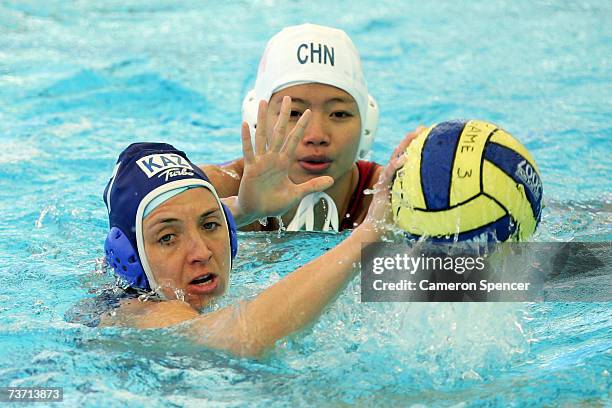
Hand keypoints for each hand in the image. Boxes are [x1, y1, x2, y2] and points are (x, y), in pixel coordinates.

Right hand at [235, 96, 333, 222]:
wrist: (256, 212)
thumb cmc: (274, 203)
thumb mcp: (297, 194)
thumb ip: (312, 186)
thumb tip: (332, 180)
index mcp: (283, 163)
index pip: (295, 140)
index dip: (301, 126)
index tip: (309, 112)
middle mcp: (273, 158)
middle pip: (279, 132)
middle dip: (284, 115)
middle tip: (287, 97)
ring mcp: (261, 162)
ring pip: (262, 136)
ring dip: (263, 119)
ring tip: (262, 102)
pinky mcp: (251, 169)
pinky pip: (249, 151)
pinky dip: (247, 138)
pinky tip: (245, 124)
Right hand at [358, 126, 425, 237]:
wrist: (377, 229)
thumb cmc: (393, 222)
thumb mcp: (413, 208)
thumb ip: (425, 202)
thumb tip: (449, 202)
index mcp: (398, 178)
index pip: (407, 158)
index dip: (416, 146)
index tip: (429, 136)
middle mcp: (392, 176)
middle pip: (401, 152)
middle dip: (411, 138)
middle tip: (422, 128)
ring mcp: (386, 179)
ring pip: (395, 156)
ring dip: (404, 144)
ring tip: (415, 134)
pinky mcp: (382, 185)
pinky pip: (389, 172)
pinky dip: (397, 164)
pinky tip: (406, 158)